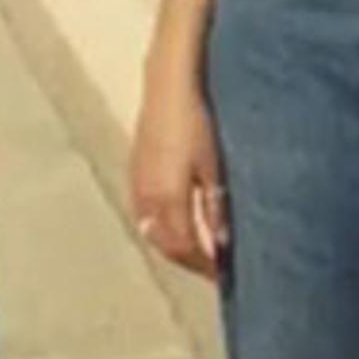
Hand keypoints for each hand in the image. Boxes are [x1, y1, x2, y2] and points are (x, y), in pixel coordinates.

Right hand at [126, 75, 230, 279]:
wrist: (169, 82)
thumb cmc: (197, 120)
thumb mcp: (215, 166)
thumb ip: (216, 207)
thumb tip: (222, 243)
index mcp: (168, 197)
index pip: (184, 248)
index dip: (204, 266)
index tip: (223, 275)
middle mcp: (147, 196)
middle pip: (165, 245)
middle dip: (189, 261)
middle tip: (213, 269)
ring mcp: (137, 182)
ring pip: (152, 231)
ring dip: (173, 246)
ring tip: (198, 251)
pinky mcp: (135, 170)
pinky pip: (144, 213)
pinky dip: (160, 227)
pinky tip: (177, 223)